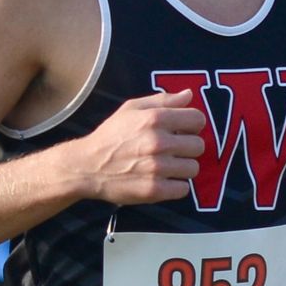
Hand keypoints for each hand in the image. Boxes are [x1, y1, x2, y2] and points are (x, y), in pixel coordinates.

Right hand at [85, 89, 208, 203]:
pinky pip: (183, 189)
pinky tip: (162, 181)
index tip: (182, 131)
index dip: (192, 125)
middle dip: (187, 148)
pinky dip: (175, 187)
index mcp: (155, 119)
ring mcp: (157, 168)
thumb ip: (162, 100)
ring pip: (193, 168)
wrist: (86, 167)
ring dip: (182, 168)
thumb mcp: (131, 109)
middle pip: (199, 146)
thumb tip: (189, 94)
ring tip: (166, 167)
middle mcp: (159, 142)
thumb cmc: (110, 136)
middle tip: (172, 151)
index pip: (198, 119)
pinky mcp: (154, 190)